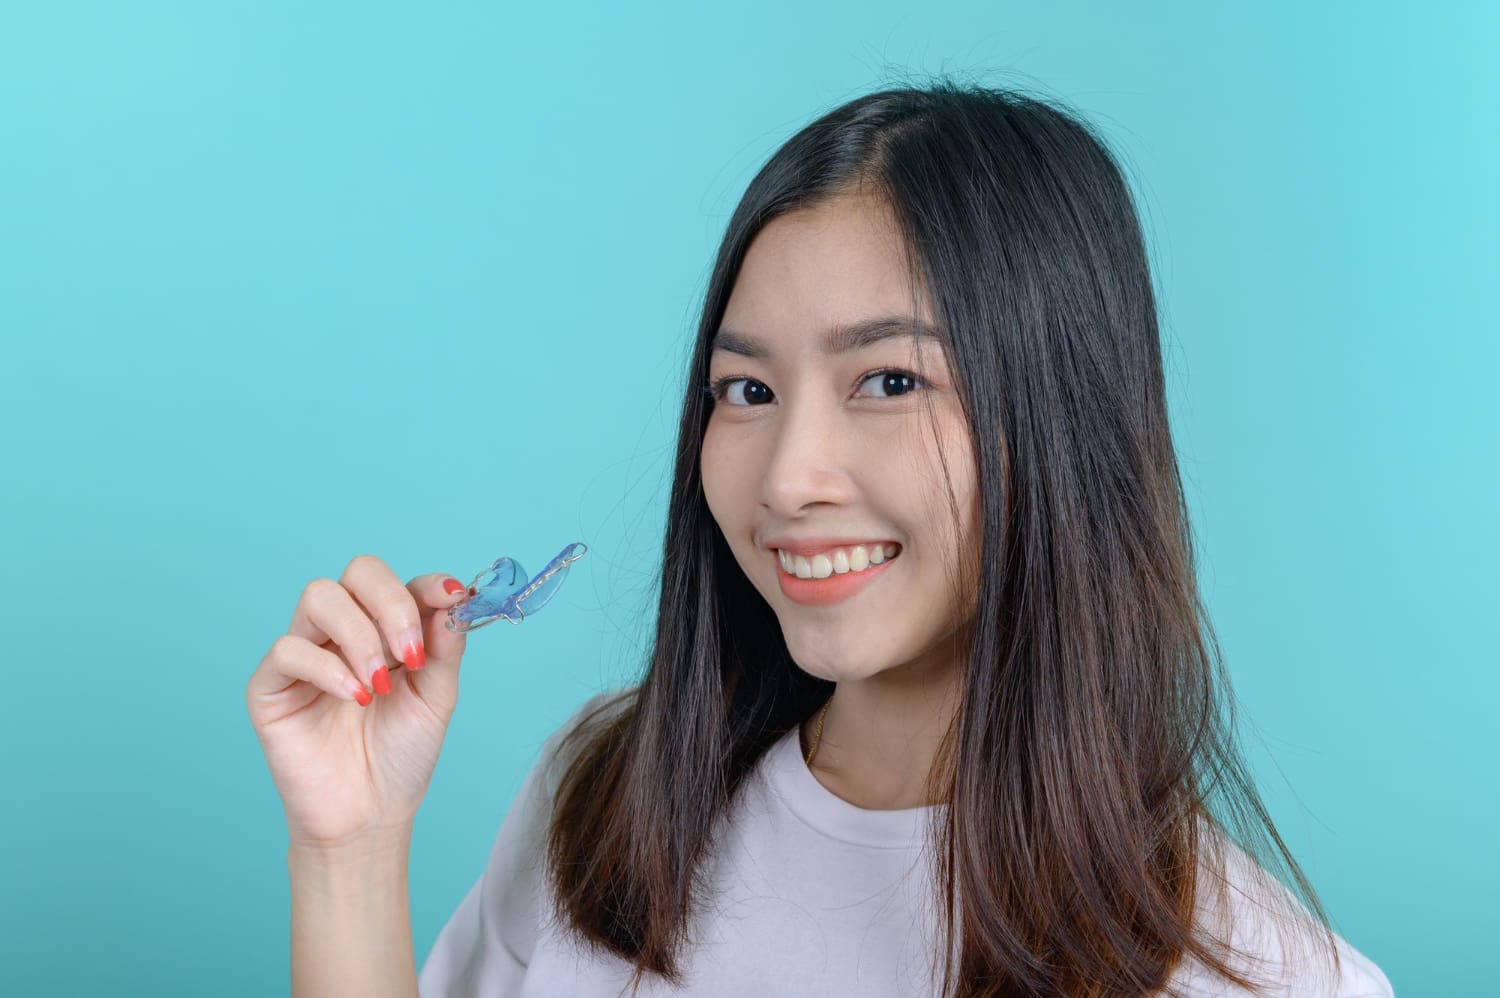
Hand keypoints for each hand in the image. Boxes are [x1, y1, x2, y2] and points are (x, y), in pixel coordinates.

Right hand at [246, 554, 470, 847]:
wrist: (370, 814)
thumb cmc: (402, 755)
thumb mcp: (437, 697)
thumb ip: (444, 646)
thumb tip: (453, 596)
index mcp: (385, 628)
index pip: (399, 582)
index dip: (425, 584)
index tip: (449, 599)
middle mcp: (344, 631)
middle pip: (358, 573)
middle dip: (391, 603)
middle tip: (411, 653)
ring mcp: (306, 653)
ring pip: (319, 597)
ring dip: (360, 635)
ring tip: (380, 684)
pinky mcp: (270, 685)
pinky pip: (288, 649)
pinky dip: (328, 668)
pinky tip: (356, 699)